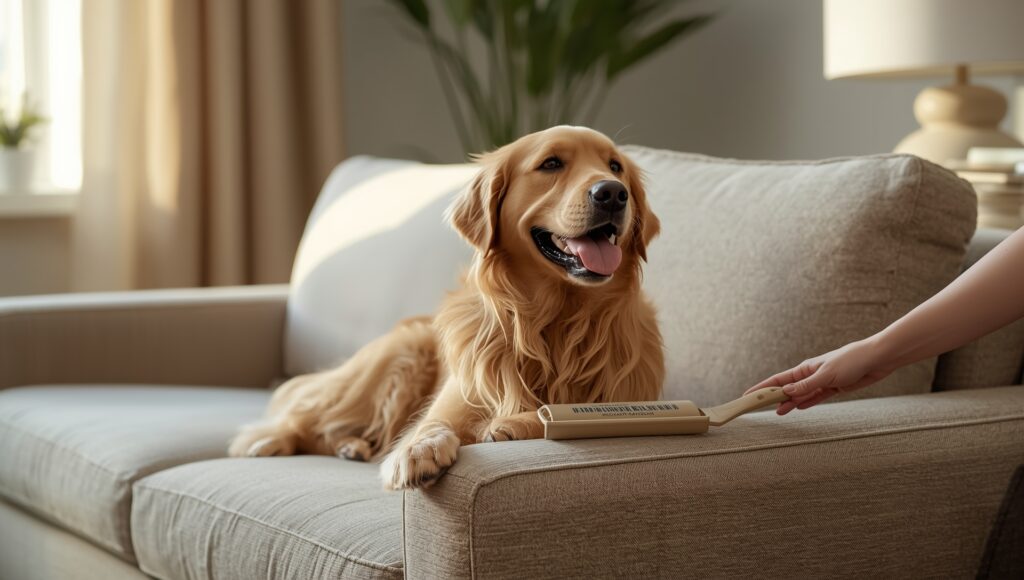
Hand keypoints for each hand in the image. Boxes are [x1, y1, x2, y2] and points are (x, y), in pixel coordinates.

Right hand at [744, 338, 893, 414]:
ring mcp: (822, 382)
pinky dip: (806, 402)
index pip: (778, 380)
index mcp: (805, 368)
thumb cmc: (852, 361)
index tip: (748, 394)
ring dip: (788, 403)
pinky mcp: (834, 388)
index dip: (762, 387)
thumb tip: (786, 392)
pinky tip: (798, 407)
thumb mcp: (827, 374)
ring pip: (800, 395)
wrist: (876, 359)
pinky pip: (815, 398)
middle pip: (787, 389)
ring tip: (776, 412)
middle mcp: (811, 375)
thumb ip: (806, 386)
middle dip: (772, 397)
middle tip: (757, 406)